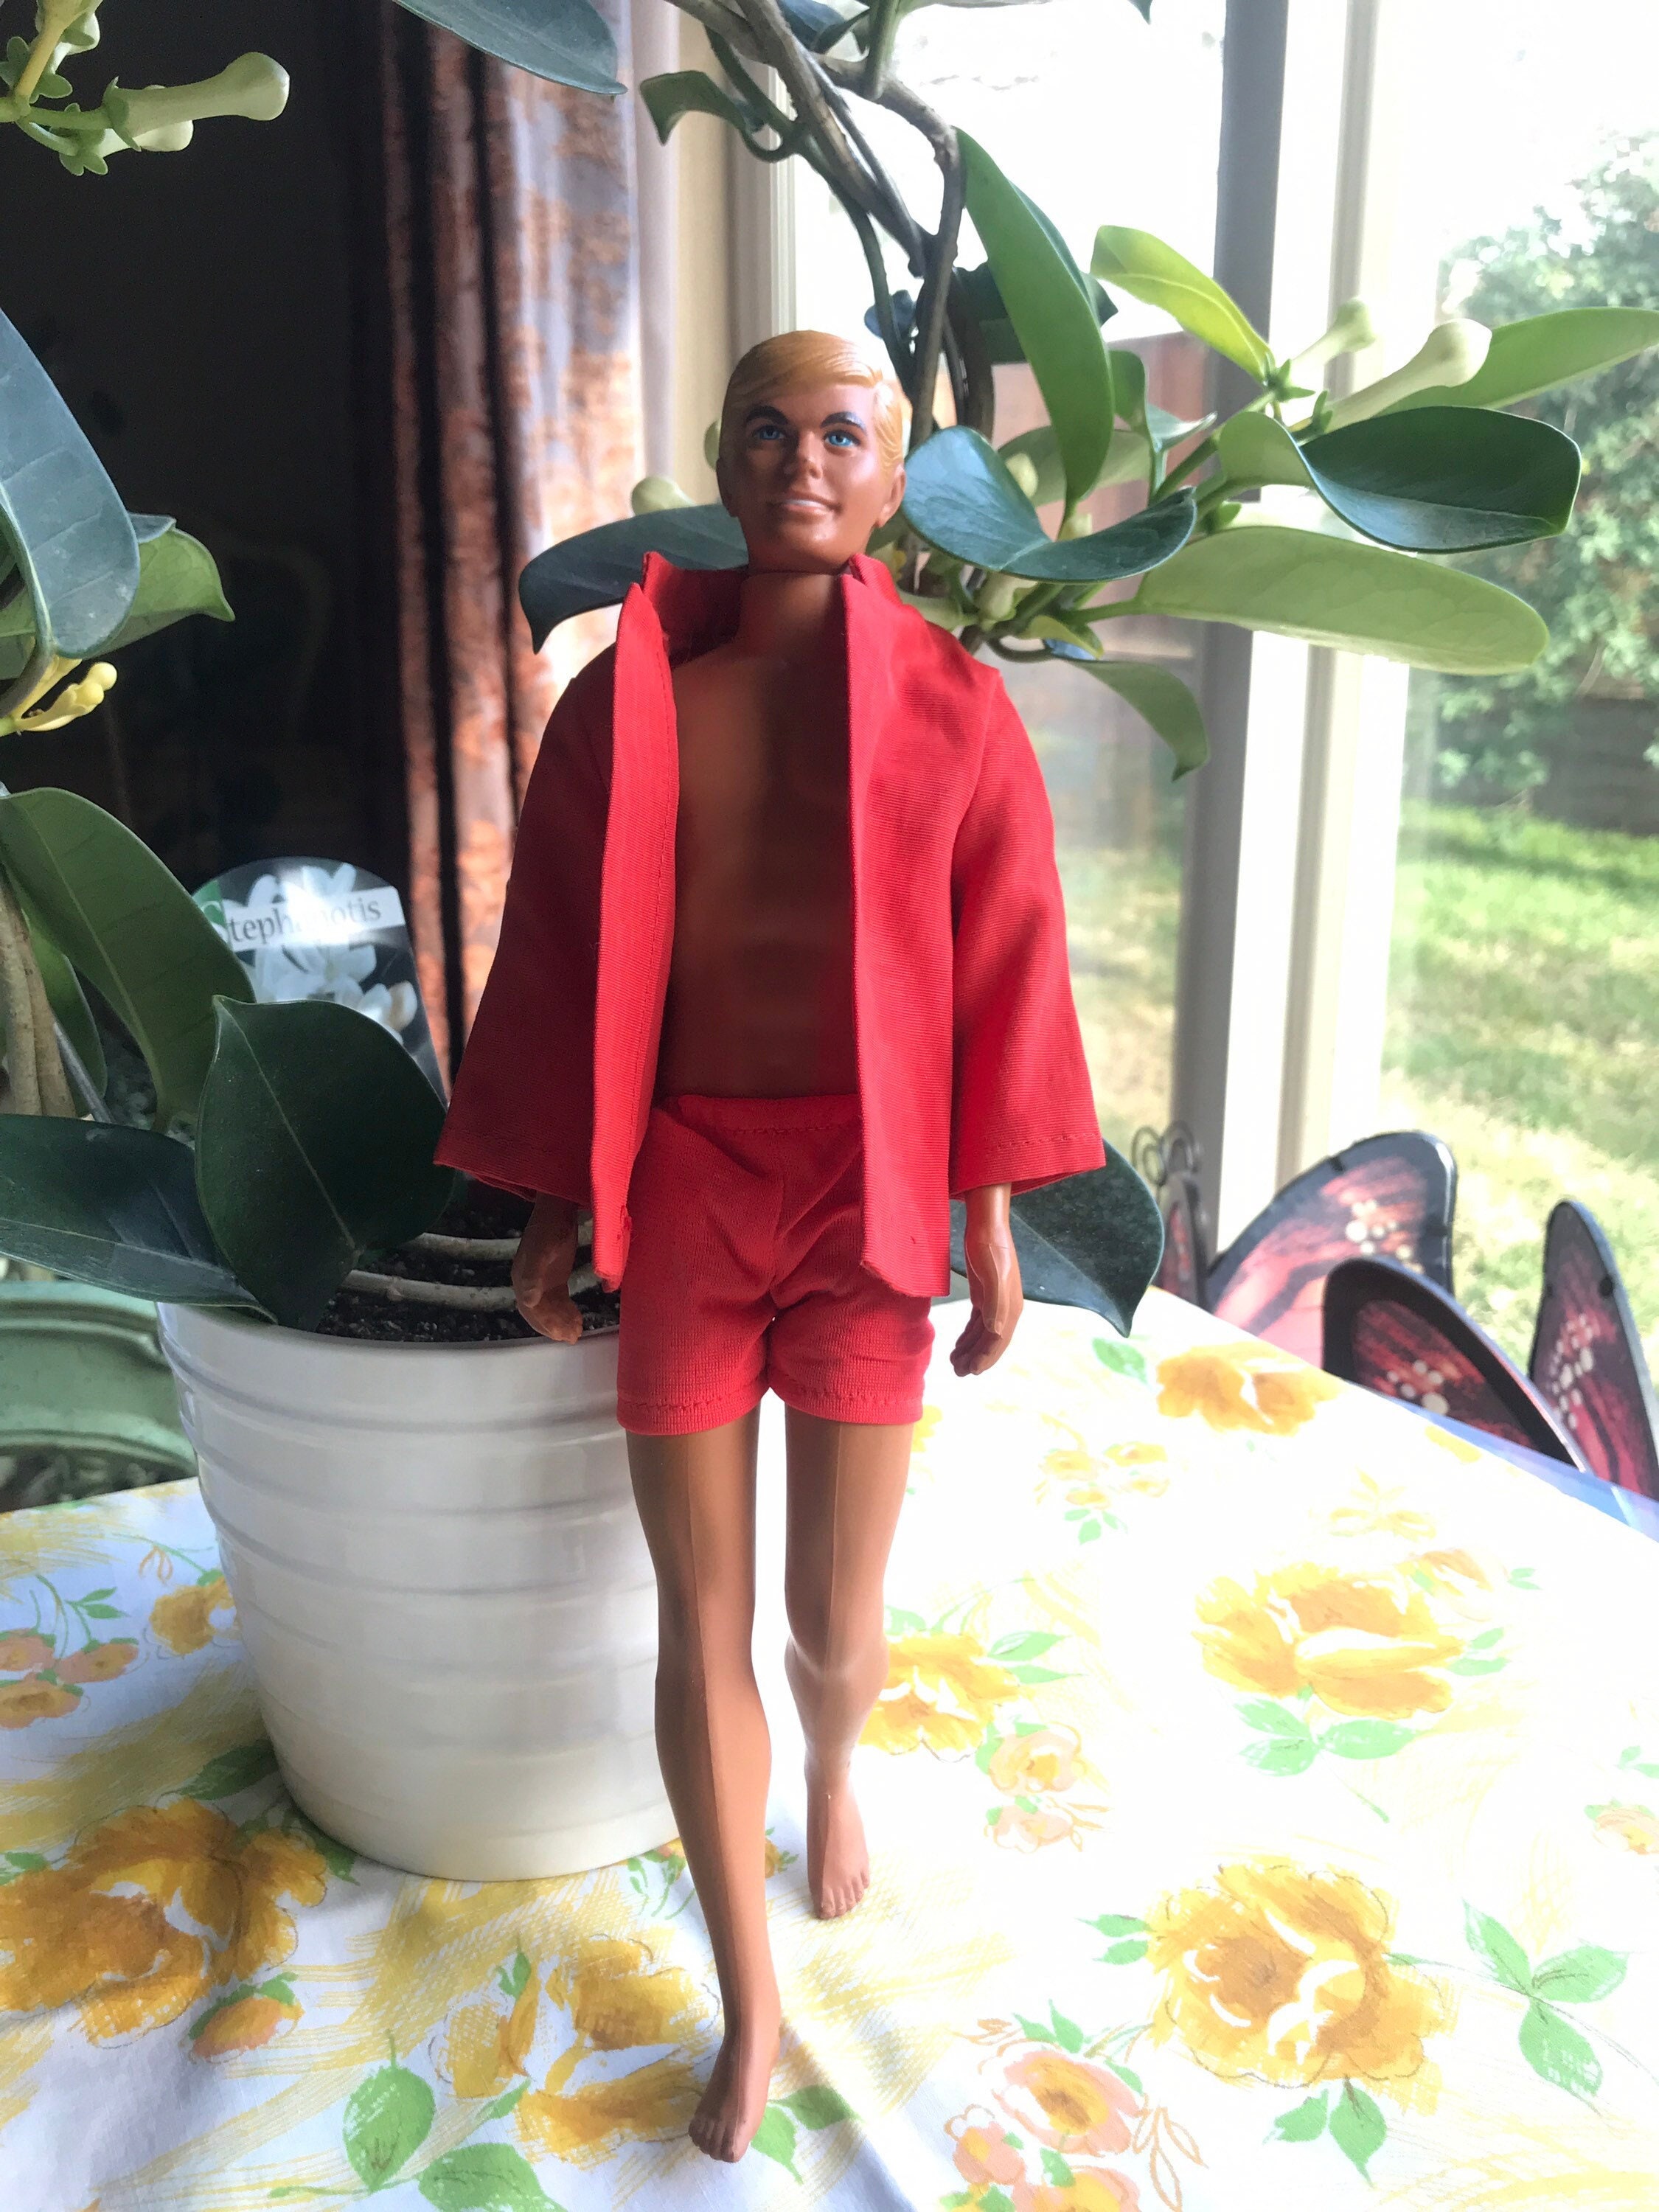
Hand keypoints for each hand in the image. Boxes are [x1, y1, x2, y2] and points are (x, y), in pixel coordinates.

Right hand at [512, 1195, 583, 1341]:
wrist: (559, 1208)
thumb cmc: (551, 1227)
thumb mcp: (543, 1249)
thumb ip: (535, 1274)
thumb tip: (528, 1301)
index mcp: (522, 1277)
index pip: (531, 1308)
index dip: (545, 1323)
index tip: (562, 1335)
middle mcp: (529, 1282)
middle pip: (539, 1311)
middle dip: (553, 1326)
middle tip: (571, 1338)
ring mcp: (542, 1280)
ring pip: (549, 1308)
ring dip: (561, 1322)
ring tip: (577, 1333)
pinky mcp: (554, 1276)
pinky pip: (559, 1300)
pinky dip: (567, 1311)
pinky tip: (578, 1319)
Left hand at [950, 1183, 1021, 1377]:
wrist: (987, 1225)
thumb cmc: (989, 1248)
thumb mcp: (991, 1274)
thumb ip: (995, 1303)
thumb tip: (995, 1331)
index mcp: (1010, 1307)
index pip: (998, 1340)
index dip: (985, 1358)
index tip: (971, 1372)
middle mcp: (1005, 1308)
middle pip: (990, 1341)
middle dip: (976, 1358)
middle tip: (957, 1372)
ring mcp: (994, 1301)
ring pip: (982, 1334)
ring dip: (970, 1349)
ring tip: (954, 1363)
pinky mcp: (983, 1294)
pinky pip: (976, 1322)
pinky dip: (968, 1336)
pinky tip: (958, 1345)